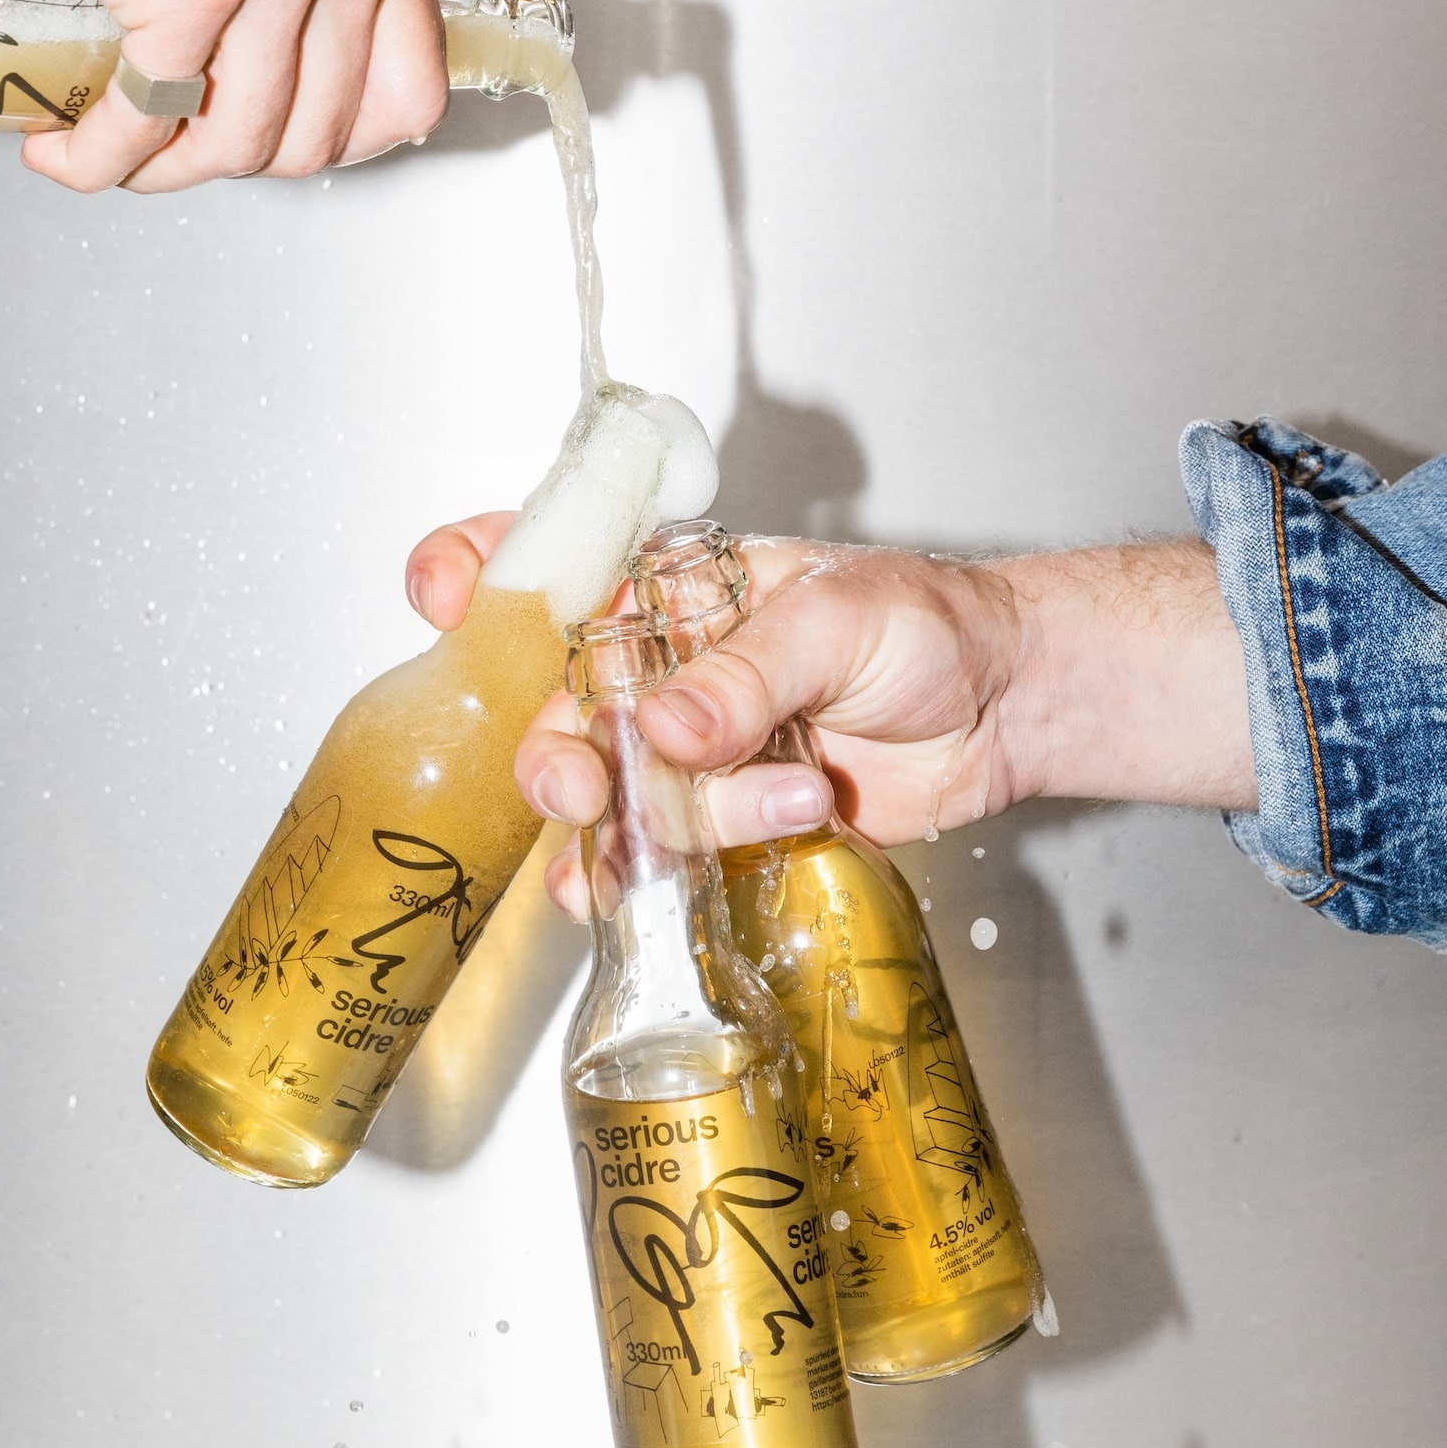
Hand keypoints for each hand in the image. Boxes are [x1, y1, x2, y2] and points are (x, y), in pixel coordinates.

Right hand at [0, 0, 446, 193]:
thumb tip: (275, 52)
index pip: (409, 94)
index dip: (337, 144)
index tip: (274, 143)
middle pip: (318, 135)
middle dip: (230, 165)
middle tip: (167, 149)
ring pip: (238, 142)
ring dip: (160, 170)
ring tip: (104, 149)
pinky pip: (152, 114)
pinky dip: (99, 154)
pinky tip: (66, 143)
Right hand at [406, 515, 1256, 919]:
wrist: (1001, 711)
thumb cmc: (927, 626)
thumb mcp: (842, 621)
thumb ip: (750, 673)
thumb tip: (667, 726)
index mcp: (672, 585)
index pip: (550, 561)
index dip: (479, 571)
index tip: (445, 593)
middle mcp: (656, 667)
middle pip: (549, 705)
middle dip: (551, 750)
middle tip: (581, 785)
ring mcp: (679, 750)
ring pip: (597, 794)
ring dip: (649, 819)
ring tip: (760, 803)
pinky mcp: (712, 820)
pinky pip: (641, 858)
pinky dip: (638, 879)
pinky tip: (654, 886)